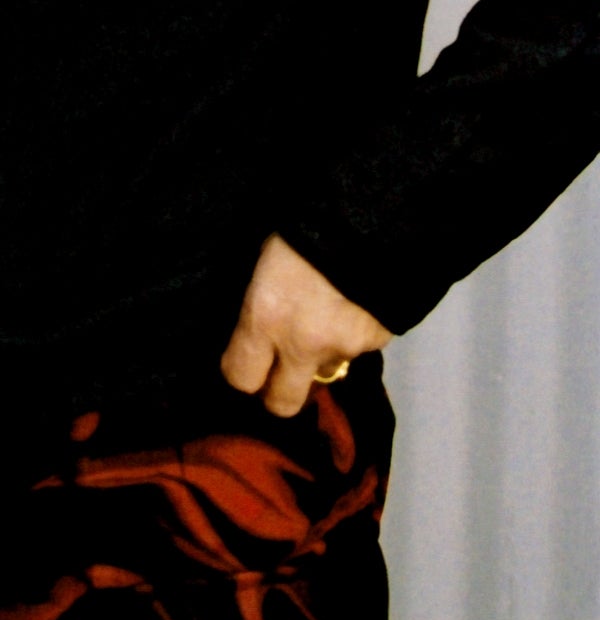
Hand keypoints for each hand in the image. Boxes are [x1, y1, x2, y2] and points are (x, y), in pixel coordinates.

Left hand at [220, 233, 391, 418]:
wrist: (372, 217)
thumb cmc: (301, 227)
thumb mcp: (262, 263)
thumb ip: (257, 306)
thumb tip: (252, 330)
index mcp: (264, 318)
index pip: (240, 378)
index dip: (240, 374)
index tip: (242, 362)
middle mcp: (303, 343)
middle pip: (283, 403)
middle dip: (277, 392)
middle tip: (276, 370)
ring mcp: (345, 347)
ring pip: (324, 373)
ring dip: (318, 357)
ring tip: (320, 319)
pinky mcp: (378, 341)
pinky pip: (355, 351)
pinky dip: (349, 336)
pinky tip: (350, 306)